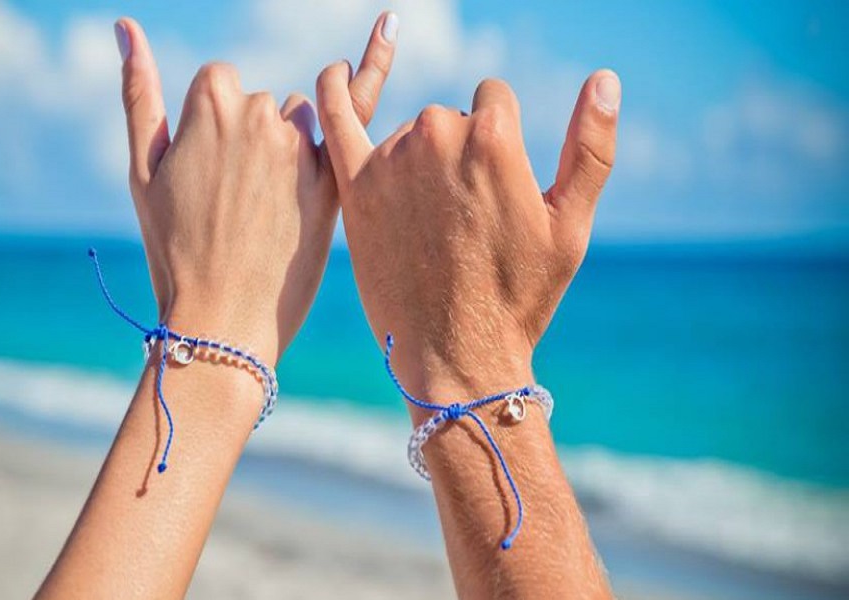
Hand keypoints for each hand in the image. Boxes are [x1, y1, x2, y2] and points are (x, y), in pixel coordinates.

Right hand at [116, 13, 395, 365]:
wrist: (221, 320)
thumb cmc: (172, 250)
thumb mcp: (144, 171)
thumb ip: (139, 92)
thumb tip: (125, 25)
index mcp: (211, 103)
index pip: (219, 85)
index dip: (210, 132)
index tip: (207, 177)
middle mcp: (261, 114)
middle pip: (261, 105)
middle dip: (249, 142)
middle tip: (233, 207)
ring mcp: (303, 146)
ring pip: (300, 123)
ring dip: (288, 149)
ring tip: (268, 212)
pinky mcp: (336, 180)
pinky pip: (358, 115)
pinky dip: (372, 68)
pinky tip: (391, 26)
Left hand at [317, 66, 620, 399]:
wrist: (455, 353)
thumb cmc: (519, 296)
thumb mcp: (571, 225)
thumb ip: (592, 147)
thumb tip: (605, 78)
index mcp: (493, 136)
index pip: (495, 100)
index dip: (502, 143)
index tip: (497, 189)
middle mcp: (437, 135)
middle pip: (452, 119)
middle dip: (463, 157)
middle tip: (466, 223)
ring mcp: (391, 159)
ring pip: (410, 134)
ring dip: (420, 164)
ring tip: (432, 229)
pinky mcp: (355, 187)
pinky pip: (337, 119)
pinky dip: (335, 90)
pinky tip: (338, 73)